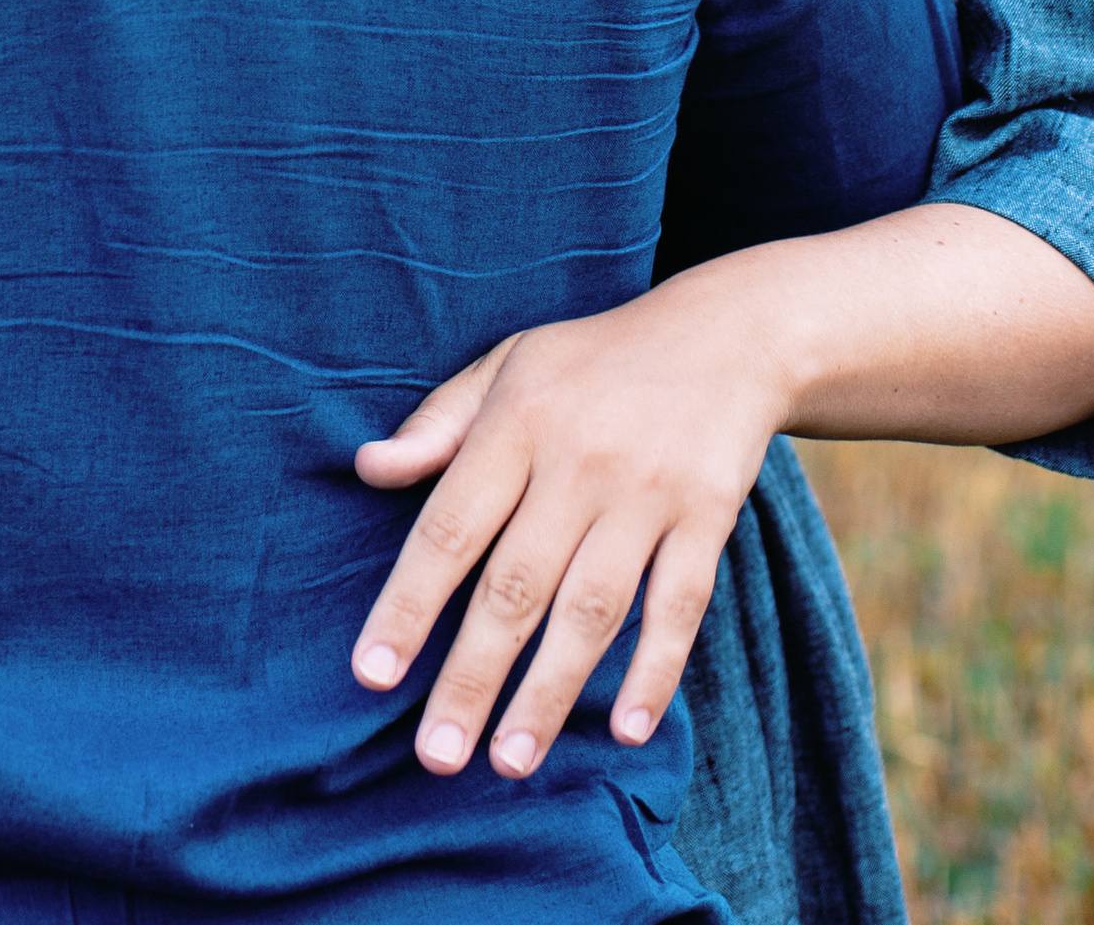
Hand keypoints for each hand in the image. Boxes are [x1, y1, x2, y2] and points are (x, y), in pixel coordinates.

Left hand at [349, 271, 788, 780]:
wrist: (726, 333)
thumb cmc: (592, 362)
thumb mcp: (507, 366)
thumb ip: (438, 424)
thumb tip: (367, 469)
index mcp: (517, 422)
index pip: (450, 525)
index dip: (410, 603)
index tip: (373, 673)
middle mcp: (579, 462)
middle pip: (516, 586)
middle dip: (472, 676)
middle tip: (436, 756)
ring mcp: (648, 493)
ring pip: (592, 609)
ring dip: (550, 693)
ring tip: (508, 761)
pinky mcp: (708, 517)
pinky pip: (680, 605)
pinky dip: (655, 670)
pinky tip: (629, 729)